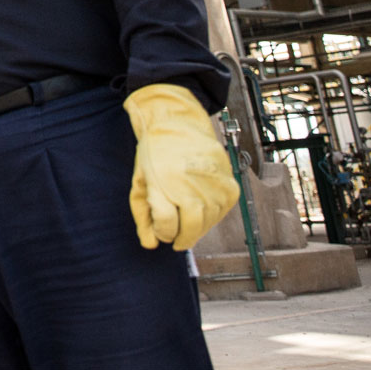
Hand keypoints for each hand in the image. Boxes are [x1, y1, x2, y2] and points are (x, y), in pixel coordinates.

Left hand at [124, 83, 237, 250]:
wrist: (180, 124)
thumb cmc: (156, 153)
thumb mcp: (140, 182)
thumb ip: (143, 216)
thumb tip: (150, 245)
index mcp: (165, 182)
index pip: (167, 225)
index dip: (161, 232)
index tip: (159, 229)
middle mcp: (192, 184)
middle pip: (190, 230)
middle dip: (179, 237)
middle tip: (174, 236)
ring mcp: (214, 186)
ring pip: (206, 225)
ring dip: (194, 227)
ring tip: (185, 214)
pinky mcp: (230, 188)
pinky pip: (220, 214)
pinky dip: (209, 216)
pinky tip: (199, 205)